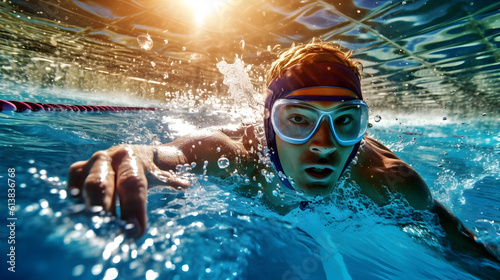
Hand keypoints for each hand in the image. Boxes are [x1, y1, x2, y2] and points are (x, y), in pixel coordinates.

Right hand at [67, 145, 189, 237]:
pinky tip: (81, 219)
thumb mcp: (162, 174)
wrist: (133, 154)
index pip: (132, 184)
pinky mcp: (78, 171)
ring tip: (94, 230)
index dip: (133, 207)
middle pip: (100, 185)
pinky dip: (75, 202)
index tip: (137, 230)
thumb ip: (171, 180)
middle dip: (103, 210)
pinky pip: (72, 185)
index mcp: (130, 158)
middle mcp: (108, 158)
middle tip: (110, 234)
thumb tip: (185, 184)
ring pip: (83, 186)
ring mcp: (91, 164)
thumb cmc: (149, 169)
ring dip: (87, 209)